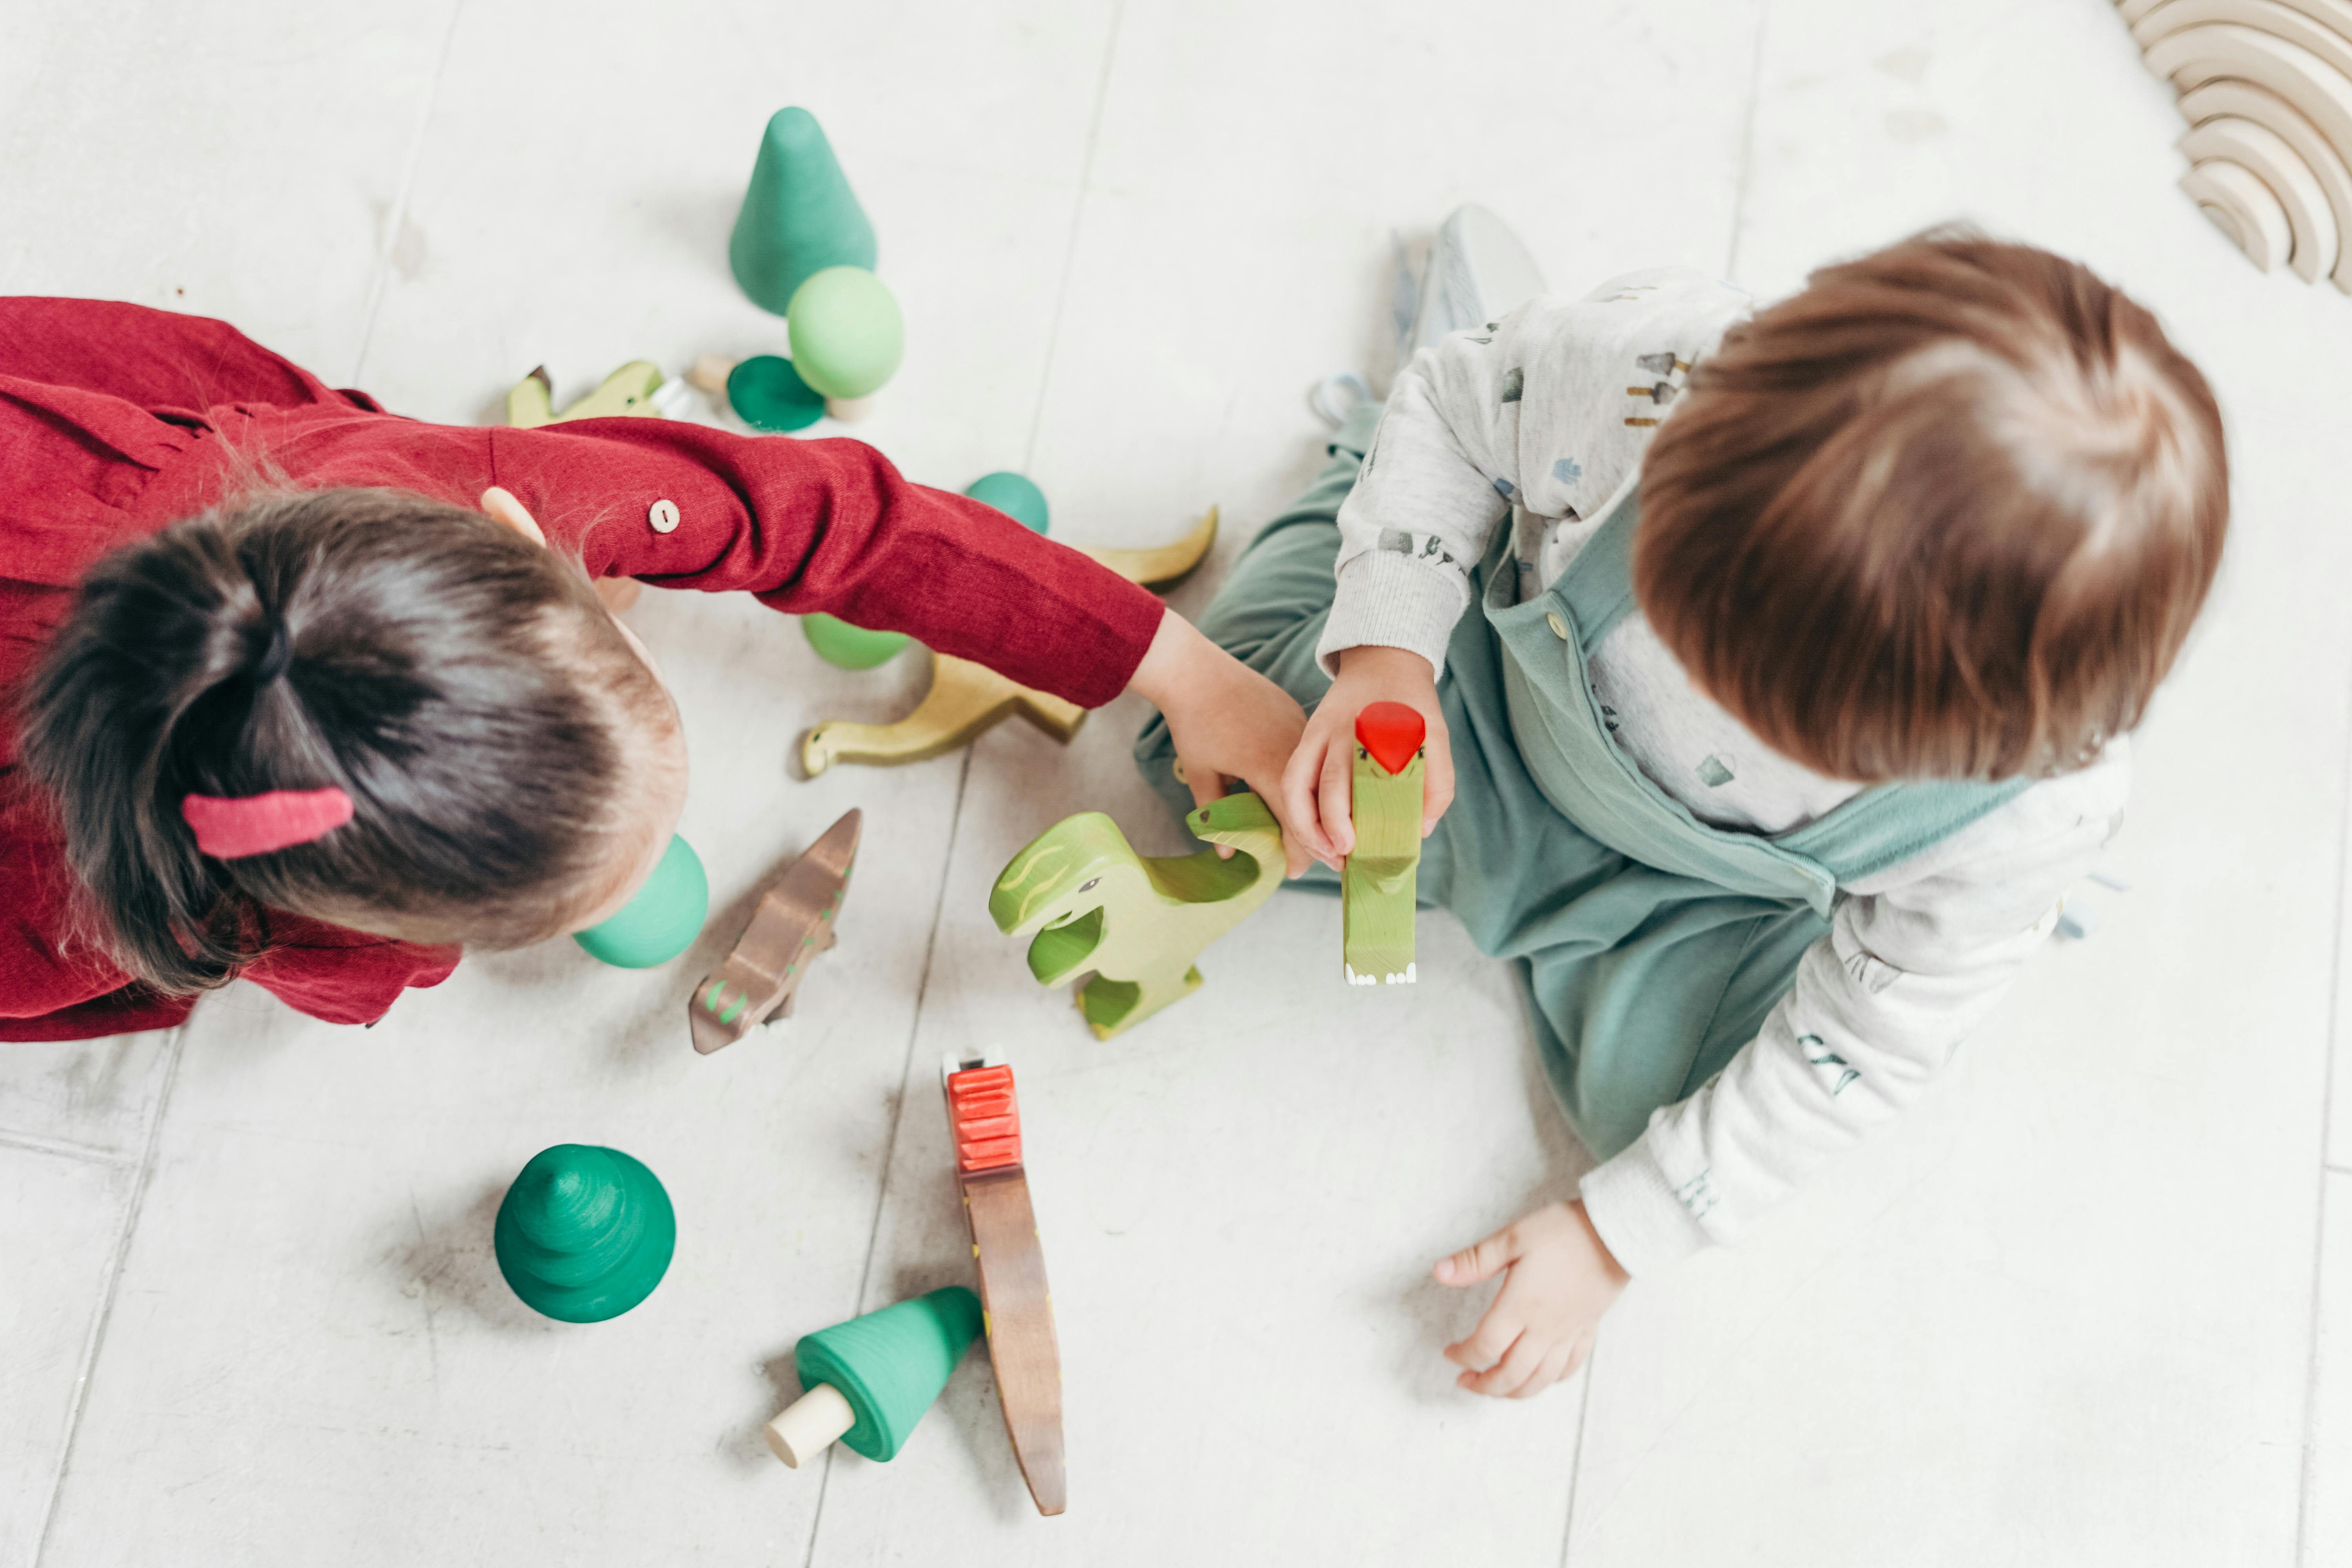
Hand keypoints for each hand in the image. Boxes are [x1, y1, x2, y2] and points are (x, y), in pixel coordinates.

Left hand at [1128, 612, 1314, 876]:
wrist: (1195, 669)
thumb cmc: (1193, 723)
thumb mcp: (1201, 773)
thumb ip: (1215, 814)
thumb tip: (1226, 854)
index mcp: (1270, 769)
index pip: (1296, 824)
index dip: (1299, 853)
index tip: (1295, 872)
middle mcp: (1293, 750)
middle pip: (1314, 804)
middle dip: (1312, 834)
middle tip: (1307, 857)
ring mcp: (1298, 729)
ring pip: (1315, 778)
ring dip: (1312, 804)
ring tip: (1306, 827)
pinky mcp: (1296, 714)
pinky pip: (1307, 754)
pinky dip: (1307, 776)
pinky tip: (1301, 789)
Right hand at [1279, 644, 1453, 870]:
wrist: (1384, 662)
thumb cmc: (1412, 708)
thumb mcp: (1437, 738)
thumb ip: (1437, 783)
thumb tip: (1420, 830)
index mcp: (1374, 731)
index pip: (1355, 780)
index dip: (1346, 818)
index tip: (1353, 847)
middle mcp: (1340, 732)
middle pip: (1325, 785)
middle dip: (1328, 828)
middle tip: (1343, 858)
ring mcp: (1317, 734)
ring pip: (1296, 784)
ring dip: (1305, 826)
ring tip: (1325, 855)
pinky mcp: (1306, 738)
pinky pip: (1292, 778)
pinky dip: (1297, 811)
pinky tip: (1314, 835)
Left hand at [1435, 1200, 1627, 1398]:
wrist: (1617, 1233)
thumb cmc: (1564, 1232)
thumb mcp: (1513, 1238)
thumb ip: (1475, 1260)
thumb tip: (1439, 1272)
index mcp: (1520, 1307)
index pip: (1484, 1346)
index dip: (1463, 1355)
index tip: (1450, 1353)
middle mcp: (1543, 1328)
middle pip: (1511, 1374)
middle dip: (1485, 1385)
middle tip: (1467, 1381)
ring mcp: (1568, 1333)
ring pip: (1540, 1379)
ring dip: (1514, 1391)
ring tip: (1497, 1388)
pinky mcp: (1587, 1329)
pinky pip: (1569, 1368)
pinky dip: (1550, 1380)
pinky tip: (1539, 1377)